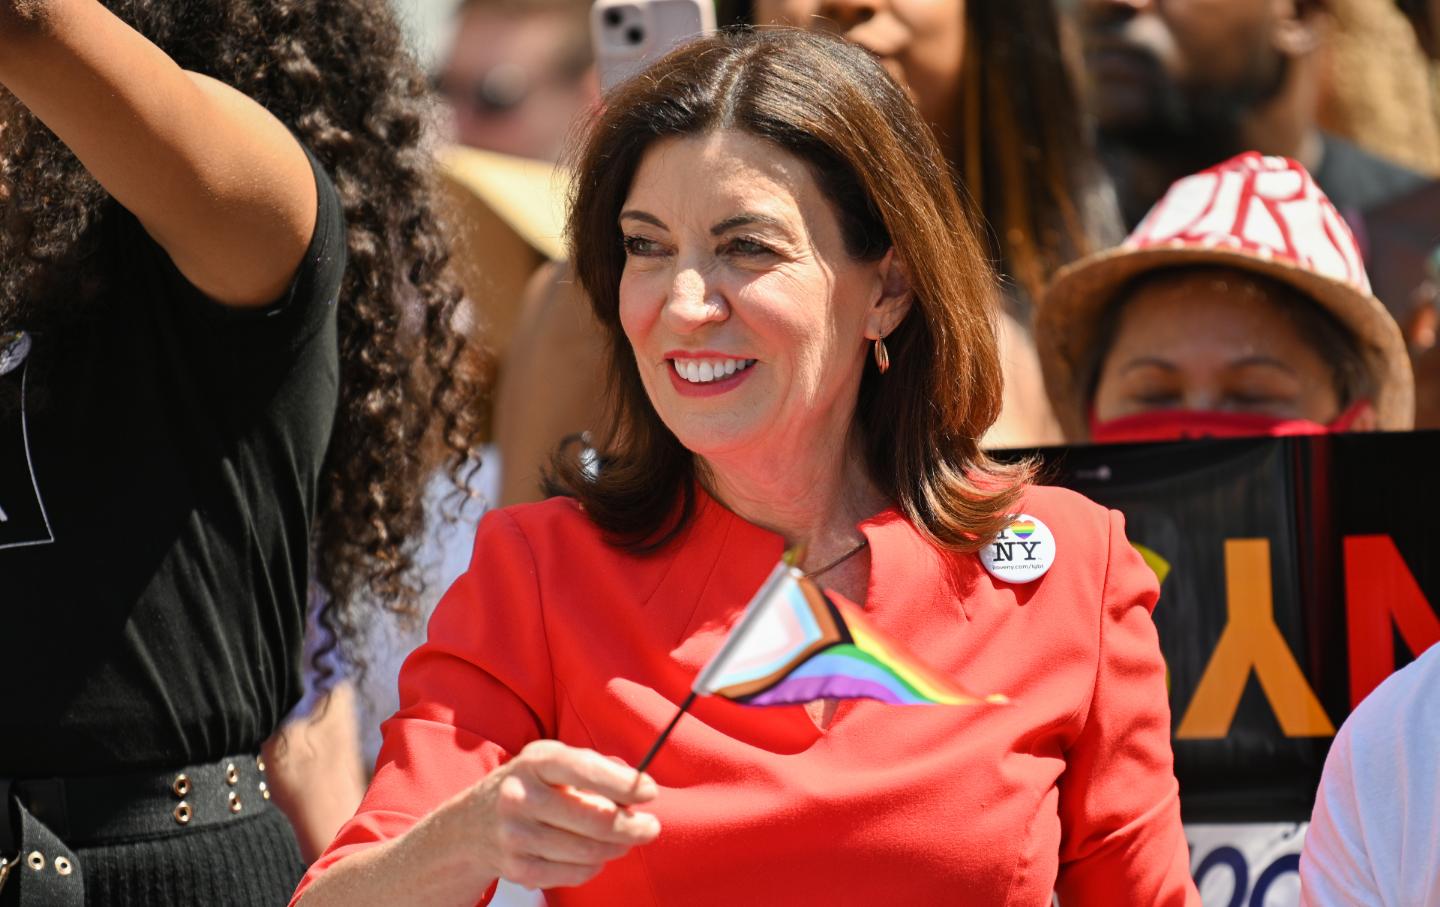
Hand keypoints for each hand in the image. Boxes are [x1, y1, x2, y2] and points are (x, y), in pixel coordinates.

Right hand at [462, 740, 661, 889]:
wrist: (470, 826)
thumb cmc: (528, 786)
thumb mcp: (550, 761)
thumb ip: (593, 769)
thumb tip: (637, 790)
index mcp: (535, 761)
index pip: (586, 769)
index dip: (624, 783)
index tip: (650, 792)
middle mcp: (521, 797)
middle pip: (596, 819)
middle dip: (633, 826)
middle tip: (650, 826)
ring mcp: (516, 836)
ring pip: (590, 851)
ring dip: (618, 847)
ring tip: (625, 839)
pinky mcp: (519, 869)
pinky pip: (576, 874)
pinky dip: (595, 866)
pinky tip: (595, 854)